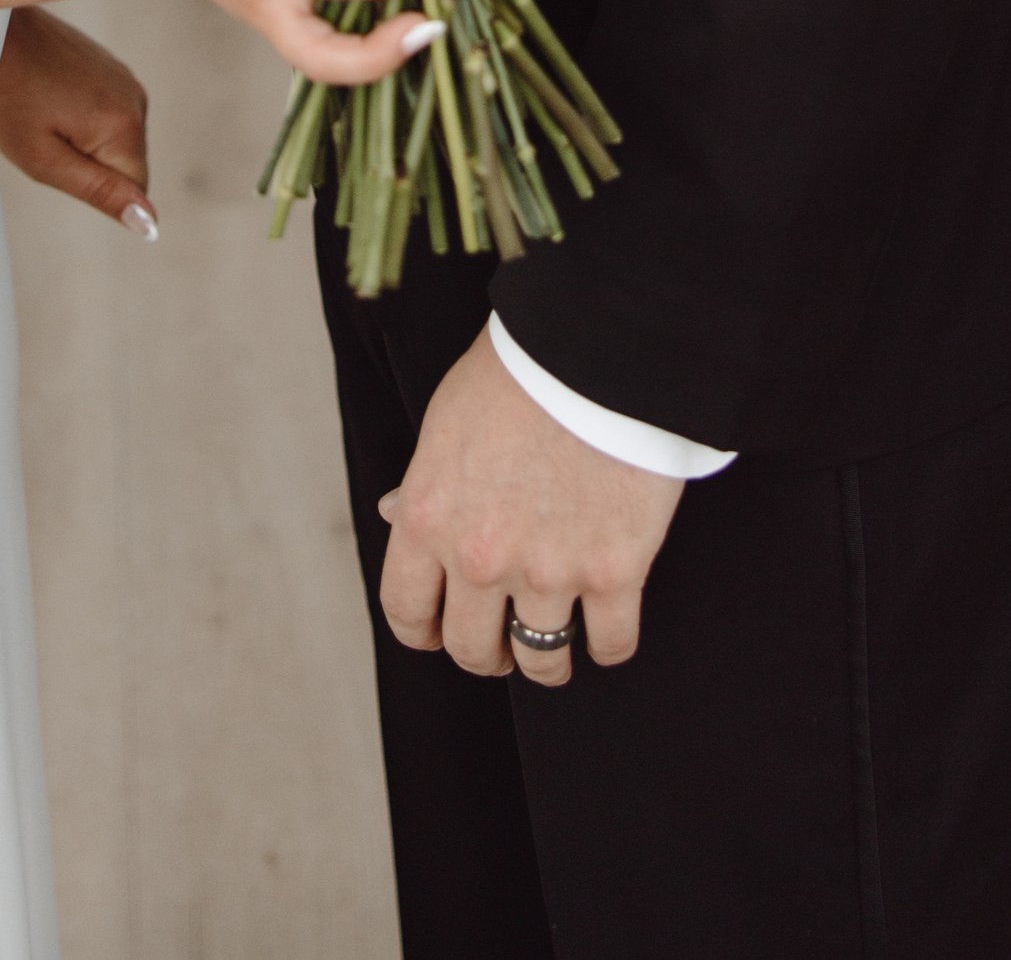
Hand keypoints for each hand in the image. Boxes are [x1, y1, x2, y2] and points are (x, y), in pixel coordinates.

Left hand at [0, 4, 155, 235]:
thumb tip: (149, 223)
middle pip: (126, 163)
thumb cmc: (8, 95)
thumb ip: (101, 193)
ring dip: (83, 138)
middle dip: (88, 163)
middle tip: (44, 137)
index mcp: (125, 126)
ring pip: (115, 138)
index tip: (59, 160)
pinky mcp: (112, 66)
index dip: (94, 189)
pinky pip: (107, 111)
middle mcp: (136, 98)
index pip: (135, 191)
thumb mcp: (45, 159)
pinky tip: (49, 95)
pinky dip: (82, 114)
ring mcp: (124, 78)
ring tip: (43, 113)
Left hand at [378, 329, 681, 686]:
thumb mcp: (446, 424)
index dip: (423, 633)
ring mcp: (549, 572)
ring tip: (556, 640)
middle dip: (485, 654)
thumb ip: (424, 485)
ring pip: (542, 660)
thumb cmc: (515, 375)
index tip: (440, 633)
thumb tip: (395, 516)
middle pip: (473, 649)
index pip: (406, 611)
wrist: (594, 350)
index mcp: (428, 518)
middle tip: (502, 644)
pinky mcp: (615, 573)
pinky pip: (612, 644)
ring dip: (546, 659)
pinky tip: (606, 628)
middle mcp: (481, 559)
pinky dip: (609, 645)